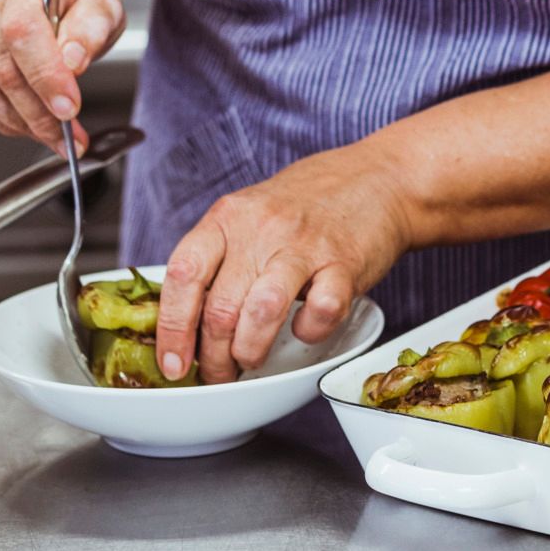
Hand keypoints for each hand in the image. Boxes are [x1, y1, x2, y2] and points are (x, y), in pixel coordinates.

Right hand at [0, 0, 125, 151]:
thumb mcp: (102, 2)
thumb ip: (92, 27)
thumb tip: (73, 61)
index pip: (23, 32)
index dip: (45, 75)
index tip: (70, 108)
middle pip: (4, 71)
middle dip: (41, 114)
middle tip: (72, 137)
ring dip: (23, 124)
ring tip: (56, 136)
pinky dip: (2, 123)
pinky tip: (29, 126)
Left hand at [155, 150, 412, 384]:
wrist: (377, 177)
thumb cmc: (306, 203)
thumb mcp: (250, 213)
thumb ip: (219, 256)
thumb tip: (183, 321)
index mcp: (228, 216)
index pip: (184, 274)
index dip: (172, 328)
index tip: (172, 364)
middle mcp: (261, 228)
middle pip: (219, 307)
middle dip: (214, 358)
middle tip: (219, 373)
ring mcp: (304, 245)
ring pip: (261, 313)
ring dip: (250, 351)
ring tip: (252, 359)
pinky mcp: (344, 263)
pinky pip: (320, 312)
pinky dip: (309, 332)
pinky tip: (306, 327)